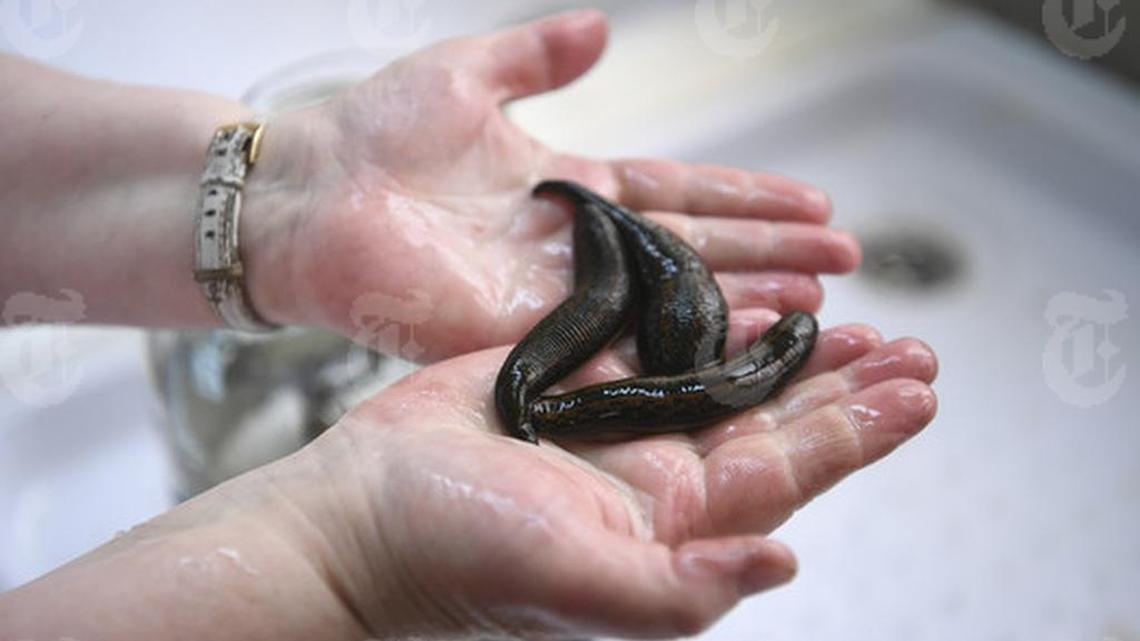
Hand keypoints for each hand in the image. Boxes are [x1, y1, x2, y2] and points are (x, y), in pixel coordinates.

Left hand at [242, 10, 858, 359]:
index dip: (747, 196)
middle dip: (770, 253)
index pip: (679, 192)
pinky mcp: (522, 335)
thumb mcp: (467, 74)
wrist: (302, 194)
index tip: (814, 201)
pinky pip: (613, 340)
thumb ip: (536, 55)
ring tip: (815, 302)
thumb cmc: (371, 134)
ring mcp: (554, 296)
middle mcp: (575, 249)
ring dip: (743, 301)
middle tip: (846, 261)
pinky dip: (675, 342)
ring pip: (666, 302)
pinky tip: (733, 342)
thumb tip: (603, 28)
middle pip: (694, 250)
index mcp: (569, 189)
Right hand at [278, 314, 937, 638]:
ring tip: (845, 317)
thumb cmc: (456, 557)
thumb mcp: (578, 581)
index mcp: (670, 525)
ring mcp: (612, 423)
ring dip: (784, 348)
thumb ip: (682, 587)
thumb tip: (785, 564)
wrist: (360, 513)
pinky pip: (654, 341)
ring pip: (719, 377)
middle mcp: (653, 474)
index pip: (786, 472)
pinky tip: (742, 299)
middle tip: (910, 350)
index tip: (916, 394)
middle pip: (770, 421)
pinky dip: (702, 317)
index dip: (855, 434)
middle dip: (843, 387)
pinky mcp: (569, 378)